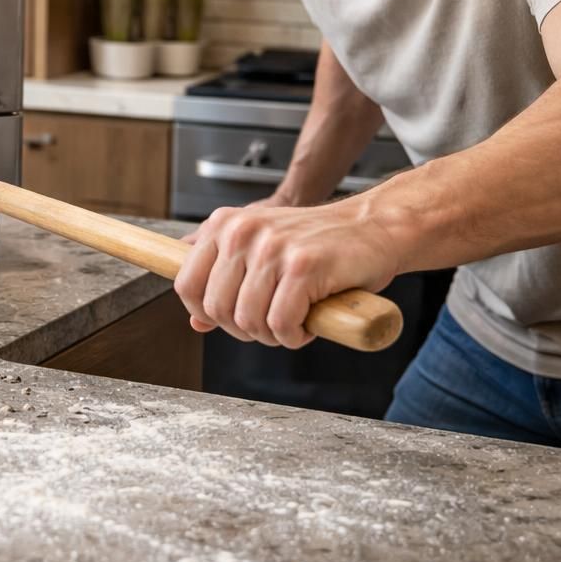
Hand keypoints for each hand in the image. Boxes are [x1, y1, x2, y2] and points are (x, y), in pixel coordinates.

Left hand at [175, 201, 401, 348]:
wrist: (374, 227)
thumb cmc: (318, 245)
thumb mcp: (260, 254)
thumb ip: (224, 282)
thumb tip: (196, 322)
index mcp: (224, 225)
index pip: (186, 284)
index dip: (207, 313)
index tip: (233, 319)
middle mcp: (242, 231)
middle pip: (216, 309)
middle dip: (244, 330)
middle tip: (273, 323)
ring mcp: (272, 247)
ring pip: (247, 321)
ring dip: (272, 336)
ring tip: (294, 321)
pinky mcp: (303, 265)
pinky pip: (280, 324)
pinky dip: (295, 336)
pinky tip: (309, 323)